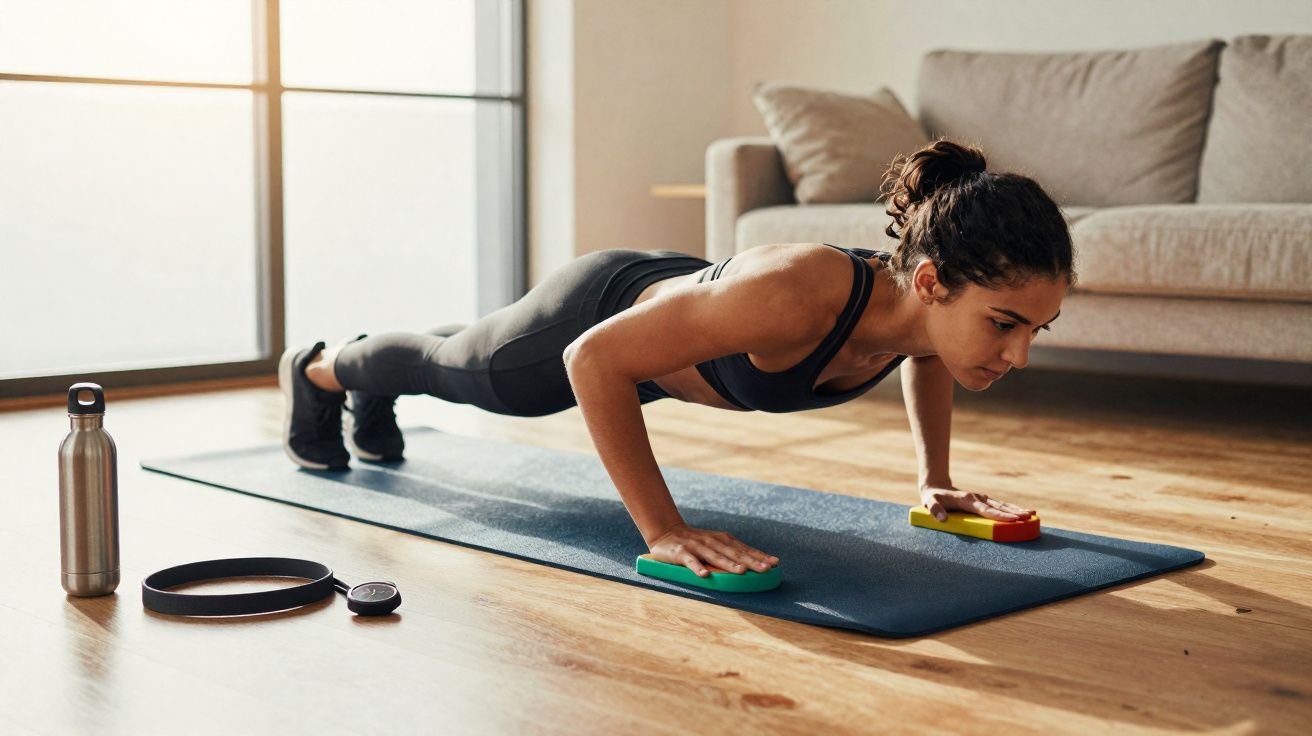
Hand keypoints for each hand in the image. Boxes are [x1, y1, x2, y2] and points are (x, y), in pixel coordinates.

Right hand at [647, 523, 778, 577]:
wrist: (666, 532)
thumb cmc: (695, 542)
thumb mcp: (714, 544)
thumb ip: (730, 553)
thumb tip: (752, 565)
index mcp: (722, 540)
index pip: (744, 549)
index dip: (759, 556)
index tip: (775, 563)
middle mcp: (712, 541)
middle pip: (734, 553)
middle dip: (751, 561)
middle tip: (766, 569)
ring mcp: (697, 546)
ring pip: (715, 556)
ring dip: (729, 564)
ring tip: (742, 572)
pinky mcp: (681, 553)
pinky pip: (690, 561)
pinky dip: (698, 568)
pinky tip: (705, 575)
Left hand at [920, 482, 1035, 522]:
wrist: (936, 487)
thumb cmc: (933, 498)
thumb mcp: (929, 502)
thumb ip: (934, 510)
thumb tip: (942, 519)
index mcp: (968, 500)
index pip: (986, 510)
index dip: (1000, 516)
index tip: (1014, 520)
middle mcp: (978, 498)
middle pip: (999, 507)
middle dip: (1014, 513)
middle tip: (1029, 518)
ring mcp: (982, 498)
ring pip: (1003, 505)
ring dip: (1017, 510)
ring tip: (1033, 515)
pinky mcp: (984, 500)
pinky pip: (1001, 505)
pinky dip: (1013, 509)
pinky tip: (1025, 513)